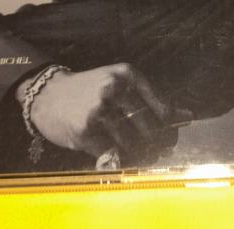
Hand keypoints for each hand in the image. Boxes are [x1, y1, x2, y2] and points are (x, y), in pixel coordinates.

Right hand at [20, 63, 187, 157]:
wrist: (46, 94)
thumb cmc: (87, 91)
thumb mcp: (117, 83)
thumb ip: (149, 98)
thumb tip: (187, 116)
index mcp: (127, 74)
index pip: (163, 107)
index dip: (168, 127)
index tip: (167, 136)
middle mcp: (114, 89)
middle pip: (150, 128)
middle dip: (153, 144)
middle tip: (150, 149)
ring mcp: (99, 110)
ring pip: (133, 144)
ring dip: (134, 154)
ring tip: (127, 150)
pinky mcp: (85, 131)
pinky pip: (112, 154)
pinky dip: (116, 159)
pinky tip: (111, 153)